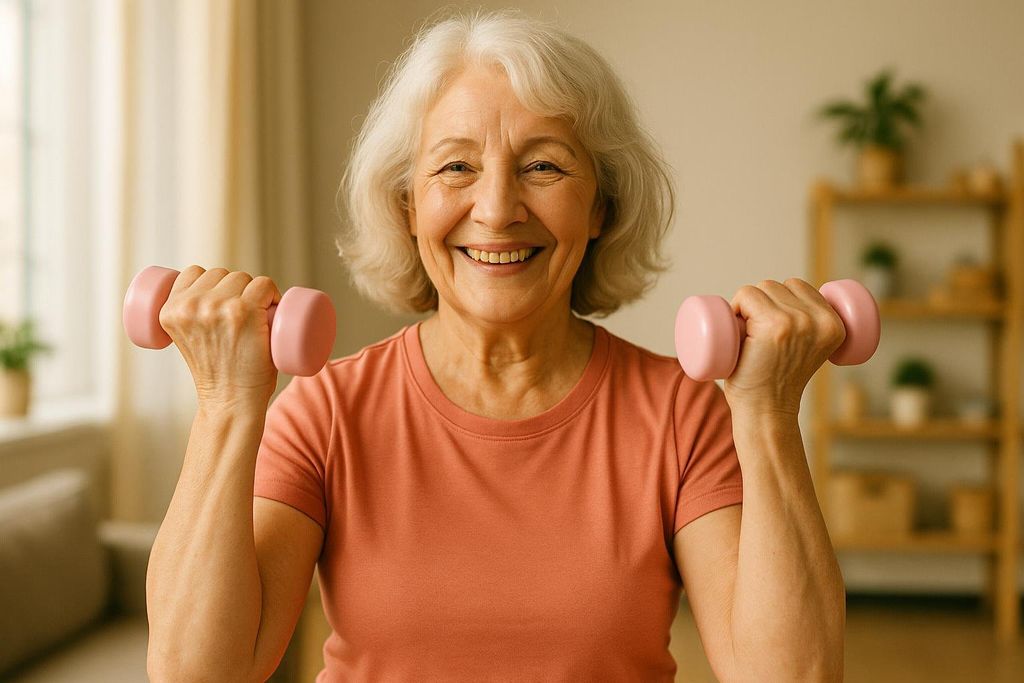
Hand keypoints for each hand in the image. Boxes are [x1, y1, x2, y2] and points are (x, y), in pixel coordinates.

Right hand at [157, 265, 281, 406]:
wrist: (231, 403)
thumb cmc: (216, 375)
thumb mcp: (188, 339)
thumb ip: (191, 318)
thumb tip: (212, 296)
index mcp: (169, 311)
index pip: (193, 274)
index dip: (212, 284)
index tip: (225, 301)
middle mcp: (190, 306)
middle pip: (221, 274)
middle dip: (235, 289)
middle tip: (246, 316)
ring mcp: (217, 307)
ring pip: (243, 278)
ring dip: (254, 291)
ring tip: (258, 315)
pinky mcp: (242, 311)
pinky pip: (263, 284)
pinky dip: (273, 293)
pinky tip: (273, 305)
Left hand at [723, 278, 846, 416]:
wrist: (766, 412)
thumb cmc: (777, 382)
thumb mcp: (807, 349)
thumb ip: (807, 326)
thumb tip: (787, 294)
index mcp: (834, 325)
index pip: (799, 287)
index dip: (779, 302)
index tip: (770, 328)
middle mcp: (820, 320)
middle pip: (777, 285)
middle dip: (761, 304)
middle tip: (755, 336)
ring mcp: (797, 322)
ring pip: (760, 288)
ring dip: (747, 306)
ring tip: (749, 335)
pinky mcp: (774, 326)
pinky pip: (747, 294)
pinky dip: (737, 305)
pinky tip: (740, 327)